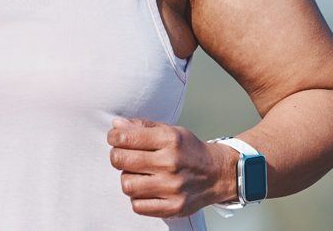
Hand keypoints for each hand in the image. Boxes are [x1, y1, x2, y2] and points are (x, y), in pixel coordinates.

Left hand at [106, 117, 233, 218]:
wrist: (218, 174)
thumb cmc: (189, 151)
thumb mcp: (170, 131)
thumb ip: (142, 127)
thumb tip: (116, 126)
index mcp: (170, 139)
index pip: (126, 137)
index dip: (114, 137)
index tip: (115, 138)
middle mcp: (171, 163)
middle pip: (121, 161)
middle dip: (116, 156)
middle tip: (122, 156)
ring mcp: (172, 187)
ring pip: (127, 185)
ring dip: (127, 178)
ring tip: (137, 174)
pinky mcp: (173, 207)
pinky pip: (138, 206)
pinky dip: (137, 198)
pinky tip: (145, 189)